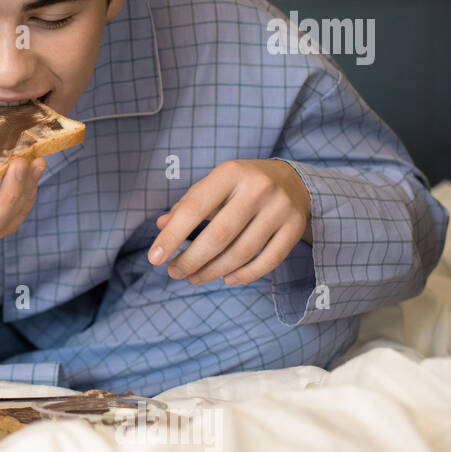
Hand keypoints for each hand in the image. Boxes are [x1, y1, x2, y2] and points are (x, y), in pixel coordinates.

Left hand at [148, 159, 311, 285]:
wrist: (292, 179)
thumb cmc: (240, 185)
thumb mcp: (213, 184)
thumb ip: (187, 205)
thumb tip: (161, 225)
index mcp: (230, 173)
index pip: (194, 208)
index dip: (172, 236)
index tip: (154, 258)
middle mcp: (258, 188)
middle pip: (219, 236)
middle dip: (191, 260)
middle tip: (174, 272)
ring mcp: (280, 208)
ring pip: (242, 252)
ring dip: (213, 271)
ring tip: (194, 277)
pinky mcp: (295, 227)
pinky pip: (268, 261)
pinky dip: (244, 275)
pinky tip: (226, 278)